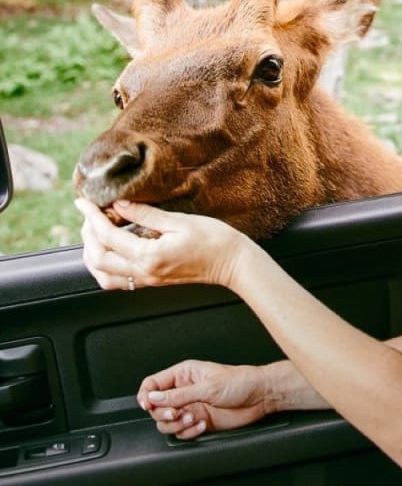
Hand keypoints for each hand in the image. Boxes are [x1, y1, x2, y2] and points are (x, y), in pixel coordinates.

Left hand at [75, 198, 262, 291]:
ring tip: (96, 232)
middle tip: (90, 214)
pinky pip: (117, 280)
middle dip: (88, 234)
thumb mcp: (180, 221)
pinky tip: (111, 251)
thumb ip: (146, 214)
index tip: (84, 203)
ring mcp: (147, 280)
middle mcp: (144, 272)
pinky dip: (105, 266)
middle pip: (98, 258)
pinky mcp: (152, 281)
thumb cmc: (214, 240)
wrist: (233, 263)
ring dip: (93, 253)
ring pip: (102, 274)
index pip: (108, 236)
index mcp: (150, 256)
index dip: (92, 217)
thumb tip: (120, 204)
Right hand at [137, 358, 274, 438]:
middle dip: (163, 413)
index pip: (152, 384)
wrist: (259, 397)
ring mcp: (190, 407)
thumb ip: (179, 395)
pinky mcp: (197, 421)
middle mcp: (183, 391)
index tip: (147, 406)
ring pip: (166, 422)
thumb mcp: (208, 386)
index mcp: (183, 375)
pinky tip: (201, 425)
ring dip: (176, 424)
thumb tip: (153, 398)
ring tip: (192, 418)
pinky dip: (188, 432)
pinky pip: (182, 432)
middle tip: (176, 413)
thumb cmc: (240, 382)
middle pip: (155, 407)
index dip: (145, 395)